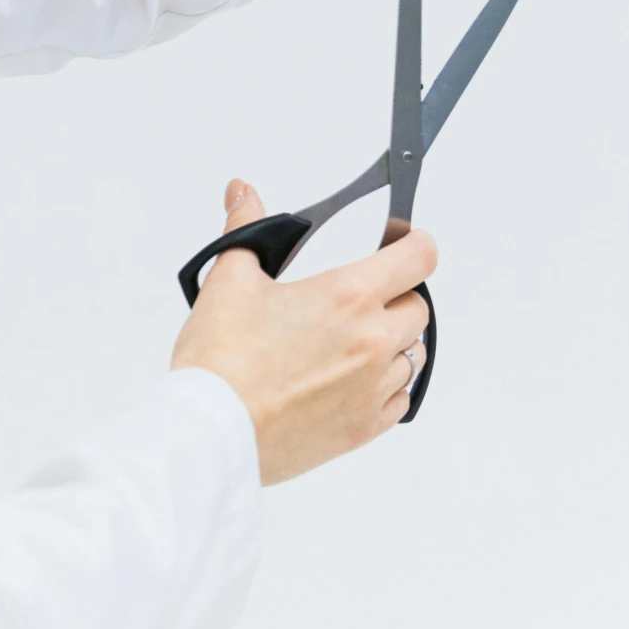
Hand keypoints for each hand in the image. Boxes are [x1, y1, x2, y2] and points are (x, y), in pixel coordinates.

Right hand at [170, 180, 433, 484]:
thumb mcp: (230, 281)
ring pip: (413, 354)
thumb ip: (246, 229)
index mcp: (348, 296)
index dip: (415, 244)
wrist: (209, 435)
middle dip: (396, 296)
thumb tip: (243, 193)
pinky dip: (387, 388)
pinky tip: (353, 383)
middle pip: (418, 306)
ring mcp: (373, 387)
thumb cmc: (219, 362)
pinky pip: (401, 400)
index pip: (419, 257)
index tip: (403, 243)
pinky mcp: (364, 428)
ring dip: (393, 344)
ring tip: (350, 344)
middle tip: (359, 301)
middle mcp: (373, 340)